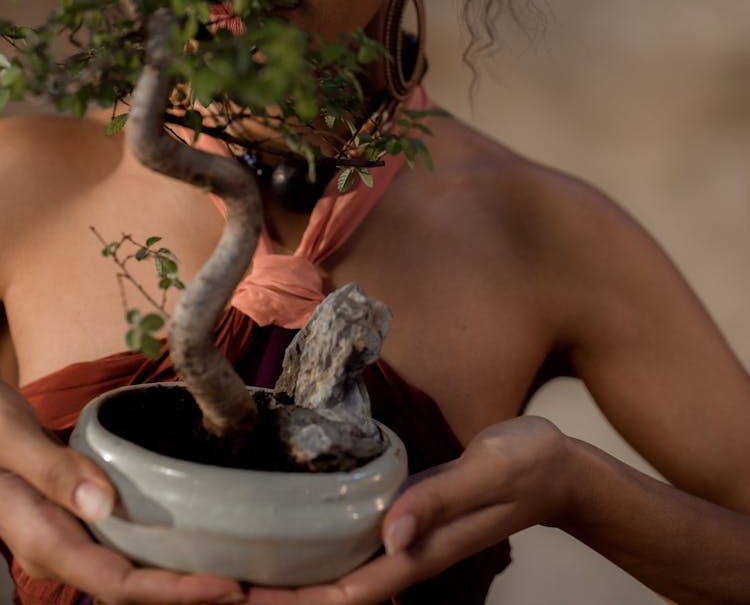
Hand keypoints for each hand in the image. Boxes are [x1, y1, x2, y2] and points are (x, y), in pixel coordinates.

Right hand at [0, 383, 245, 603]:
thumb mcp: (9, 440)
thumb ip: (52, 472)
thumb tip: (102, 505)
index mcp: (44, 541)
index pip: (119, 584)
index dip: (176, 592)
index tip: (228, 588)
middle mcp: (60, 552)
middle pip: (133, 590)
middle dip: (189, 596)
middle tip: (253, 587)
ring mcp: (71, 539)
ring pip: (133, 574)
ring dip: (180, 579)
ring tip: (239, 572)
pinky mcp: (80, 522)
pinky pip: (127, 548)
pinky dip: (165, 552)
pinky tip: (198, 539)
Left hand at [244, 416, 573, 604]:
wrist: (554, 465)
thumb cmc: (525, 465)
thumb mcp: (485, 473)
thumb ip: (439, 501)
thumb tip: (391, 534)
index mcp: (418, 553)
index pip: (342, 596)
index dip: (289, 602)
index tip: (239, 595)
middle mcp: (404, 551)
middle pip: (327, 591)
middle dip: (274, 593)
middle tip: (213, 578)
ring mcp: (403, 533)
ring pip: (334, 569)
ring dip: (288, 570)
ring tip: (233, 558)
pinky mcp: (403, 509)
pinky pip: (350, 539)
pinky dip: (313, 540)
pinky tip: (287, 523)